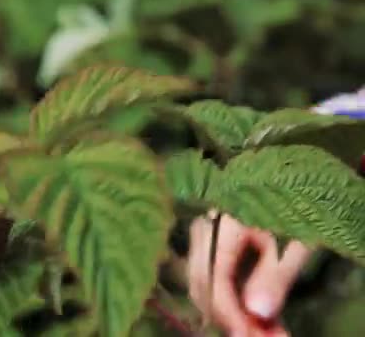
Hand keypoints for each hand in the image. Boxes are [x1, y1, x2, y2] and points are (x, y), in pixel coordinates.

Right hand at [187, 212, 311, 336]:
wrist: (287, 174)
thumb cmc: (293, 201)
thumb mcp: (294, 239)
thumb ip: (275, 276)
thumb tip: (257, 313)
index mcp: (224, 223)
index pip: (216, 278)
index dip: (232, 314)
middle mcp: (204, 227)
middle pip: (201, 284)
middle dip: (229, 319)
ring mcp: (202, 233)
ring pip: (201, 283)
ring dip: (227, 312)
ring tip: (260, 330)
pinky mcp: (207, 242)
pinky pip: (208, 276)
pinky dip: (226, 299)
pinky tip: (249, 314)